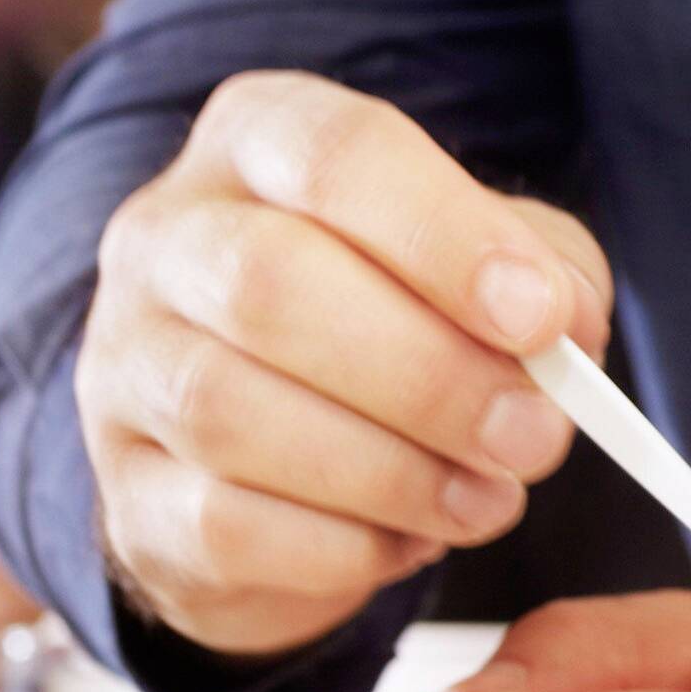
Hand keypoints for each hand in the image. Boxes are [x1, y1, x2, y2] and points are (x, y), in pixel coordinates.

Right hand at [76, 70, 612, 658]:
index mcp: (256, 144)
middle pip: (268, 286)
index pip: (334, 155)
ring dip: (388, 472)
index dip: (443, 237)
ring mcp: (127, 370)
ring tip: (486, 502)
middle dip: (426, 375)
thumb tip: (563, 329)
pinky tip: (405, 544)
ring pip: (231, 412)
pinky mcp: (128, 497)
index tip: (538, 319)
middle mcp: (165, 240)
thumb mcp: (482, 274)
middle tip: (533, 438)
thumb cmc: (387, 336)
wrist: (265, 468)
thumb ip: (542, 279)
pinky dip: (337, 547)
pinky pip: (222, 524)